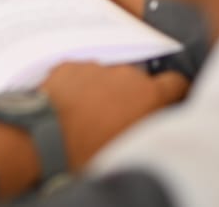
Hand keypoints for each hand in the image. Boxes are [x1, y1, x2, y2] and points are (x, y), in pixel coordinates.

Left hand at [43, 62, 187, 168]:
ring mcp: (96, 66)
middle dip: (133, 95)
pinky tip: (69, 104)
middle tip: (119, 116)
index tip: (170, 102)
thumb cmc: (87, 153)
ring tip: (89, 113)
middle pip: (139, 80)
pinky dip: (79, 85)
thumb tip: (150, 122)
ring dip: (105, 89)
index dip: (175, 93)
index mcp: (147, 96)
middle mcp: (126, 74)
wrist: (42, 137)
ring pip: (109, 76)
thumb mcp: (129, 149)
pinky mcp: (70, 64)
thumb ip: (146, 127)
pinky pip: (82, 73)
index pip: (176, 83)